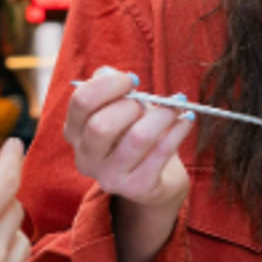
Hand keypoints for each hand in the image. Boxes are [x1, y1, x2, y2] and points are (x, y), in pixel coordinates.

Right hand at [63, 67, 193, 210]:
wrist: (157, 178)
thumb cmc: (135, 134)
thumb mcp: (120, 109)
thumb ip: (111, 89)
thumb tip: (109, 73)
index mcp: (75, 133)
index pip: (81, 102)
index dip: (108, 85)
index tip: (132, 80)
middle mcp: (86, 158)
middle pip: (101, 125)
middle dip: (131, 106)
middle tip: (148, 102)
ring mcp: (109, 177)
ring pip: (136, 138)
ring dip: (162, 116)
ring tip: (176, 107)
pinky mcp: (137, 188)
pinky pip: (161, 153)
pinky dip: (178, 131)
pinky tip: (187, 119)